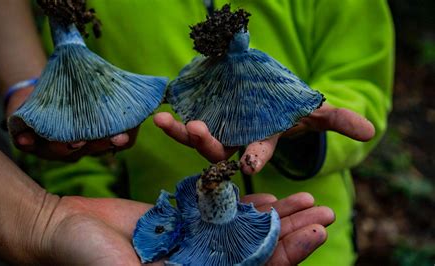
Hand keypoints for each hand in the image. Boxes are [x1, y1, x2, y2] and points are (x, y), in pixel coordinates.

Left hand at [6, 89, 137, 160]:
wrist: (40, 90)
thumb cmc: (76, 88)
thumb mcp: (98, 84)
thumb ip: (118, 85)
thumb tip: (155, 87)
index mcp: (103, 135)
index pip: (120, 141)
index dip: (122, 139)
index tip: (122, 135)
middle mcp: (82, 145)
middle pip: (91, 148)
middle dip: (94, 144)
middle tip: (93, 138)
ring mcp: (57, 147)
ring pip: (61, 151)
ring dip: (62, 146)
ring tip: (63, 139)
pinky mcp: (32, 143)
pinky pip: (29, 146)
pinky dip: (27, 143)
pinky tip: (24, 140)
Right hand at [28, 192, 332, 264]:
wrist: (61, 230)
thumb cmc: (86, 258)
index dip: (287, 254)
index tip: (316, 231)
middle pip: (258, 251)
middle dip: (293, 233)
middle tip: (326, 210)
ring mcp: (191, 242)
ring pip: (244, 229)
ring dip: (275, 215)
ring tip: (306, 198)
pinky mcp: (180, 218)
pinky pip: (218, 210)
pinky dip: (241, 202)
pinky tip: (265, 193)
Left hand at [154, 103, 374, 174]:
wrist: (268, 101)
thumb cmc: (293, 109)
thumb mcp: (314, 112)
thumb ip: (338, 120)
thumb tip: (371, 131)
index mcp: (262, 144)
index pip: (259, 152)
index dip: (256, 156)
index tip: (251, 161)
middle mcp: (238, 146)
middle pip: (223, 151)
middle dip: (209, 145)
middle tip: (196, 132)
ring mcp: (219, 137)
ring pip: (200, 142)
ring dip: (183, 134)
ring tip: (166, 122)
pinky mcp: (205, 126)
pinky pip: (187, 128)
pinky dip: (174, 123)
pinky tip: (160, 114)